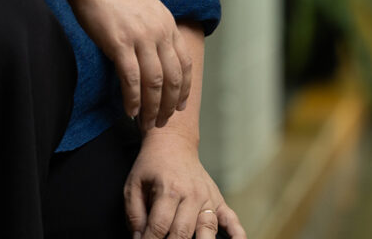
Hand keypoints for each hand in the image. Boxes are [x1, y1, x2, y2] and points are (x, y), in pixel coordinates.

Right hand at [66, 0, 191, 128]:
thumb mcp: (144, 4)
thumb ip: (153, 26)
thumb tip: (153, 49)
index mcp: (167, 22)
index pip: (184, 63)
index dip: (184, 89)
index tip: (180, 106)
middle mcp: (159, 31)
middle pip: (173, 78)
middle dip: (170, 105)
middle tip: (163, 122)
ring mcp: (141, 37)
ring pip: (154, 83)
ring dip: (152, 108)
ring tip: (147, 124)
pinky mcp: (120, 43)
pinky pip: (131, 79)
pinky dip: (133, 99)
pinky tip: (130, 111)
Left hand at [124, 131, 246, 238]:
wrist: (173, 142)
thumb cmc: (151, 165)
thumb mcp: (134, 183)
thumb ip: (134, 213)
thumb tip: (138, 238)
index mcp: (168, 189)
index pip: (160, 226)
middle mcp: (191, 194)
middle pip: (183, 232)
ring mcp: (207, 198)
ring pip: (207, 230)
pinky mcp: (218, 199)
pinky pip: (232, 219)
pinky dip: (237, 234)